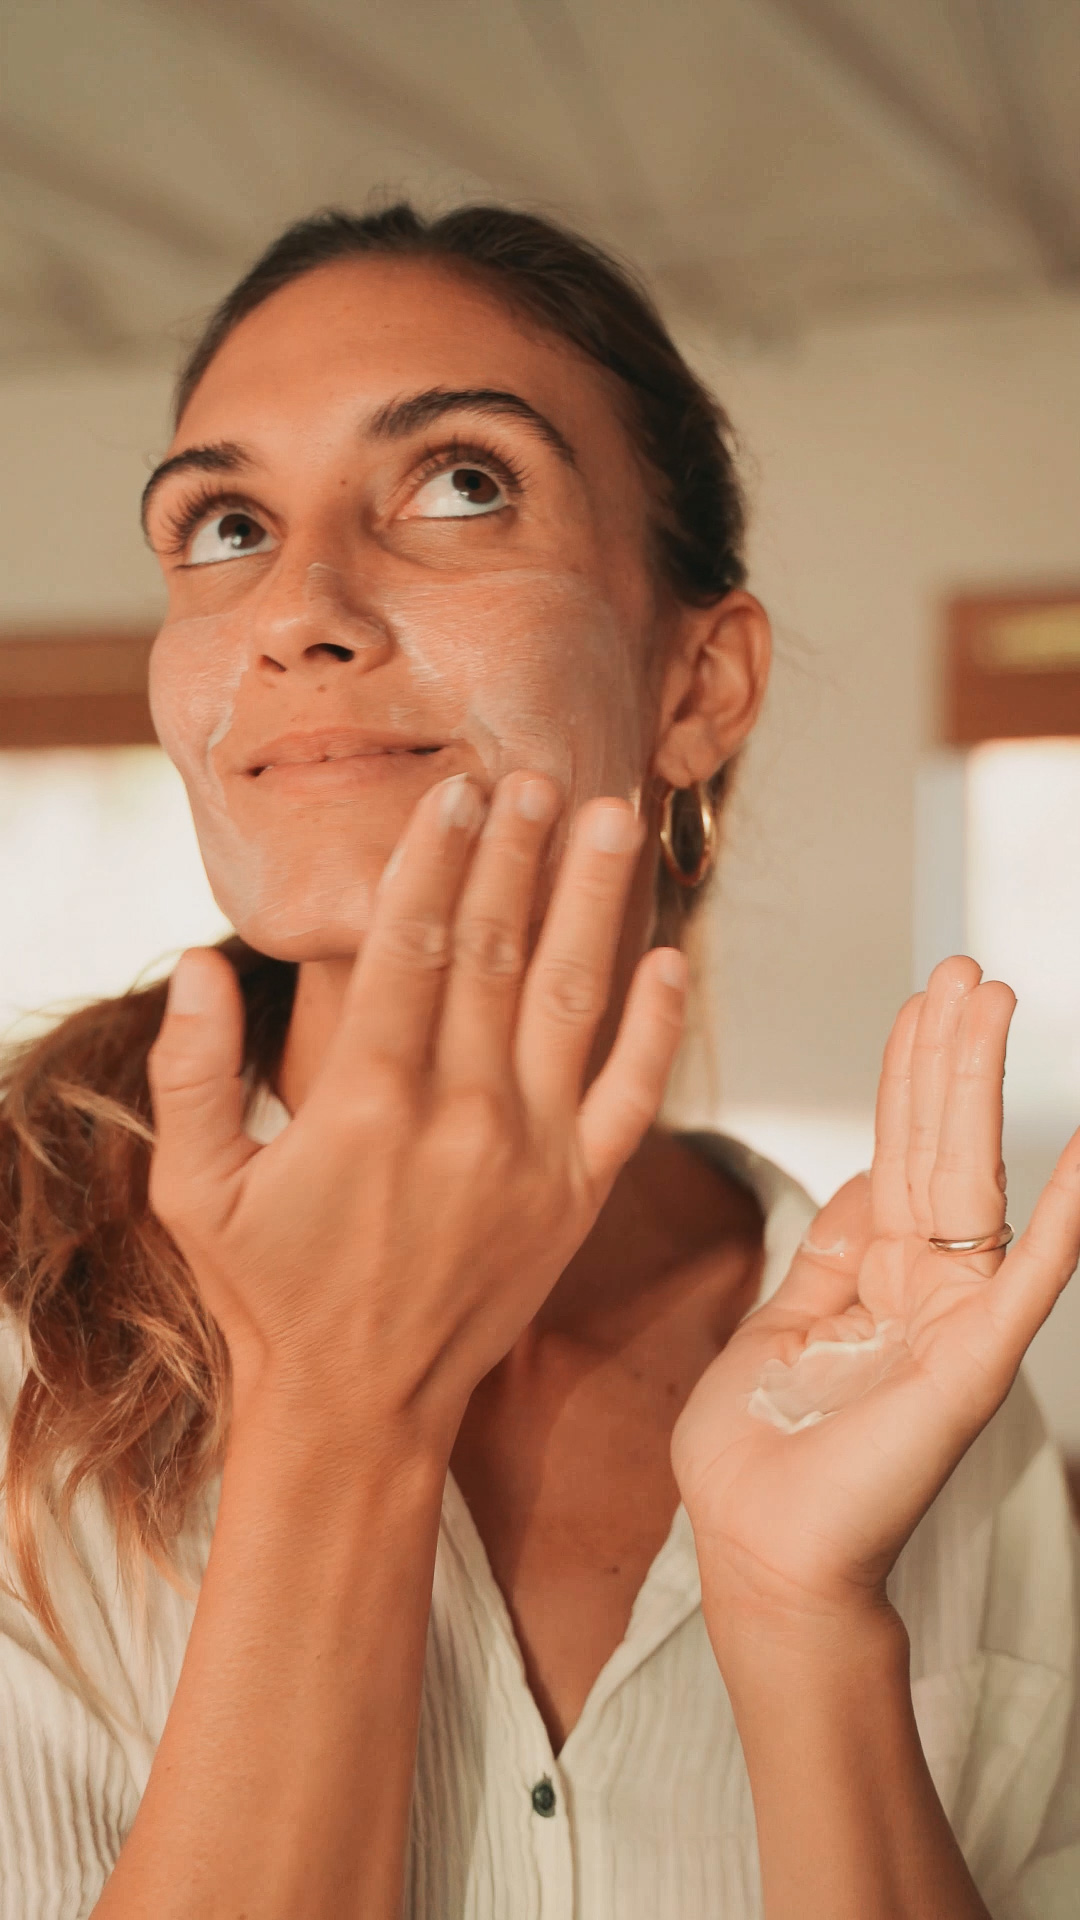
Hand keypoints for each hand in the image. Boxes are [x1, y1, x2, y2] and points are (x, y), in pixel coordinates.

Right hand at [147, 771, 686, 1448]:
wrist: (358, 1404)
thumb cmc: (268, 1290)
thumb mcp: (193, 1189)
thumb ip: (189, 1073)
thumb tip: (203, 962)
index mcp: (365, 1101)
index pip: (408, 946)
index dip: (434, 860)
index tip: (455, 794)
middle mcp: (458, 1114)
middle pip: (494, 950)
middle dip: (517, 853)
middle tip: (537, 773)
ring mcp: (530, 1153)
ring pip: (572, 999)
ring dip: (595, 901)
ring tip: (613, 819)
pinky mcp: (578, 1193)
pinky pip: (630, 1094)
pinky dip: (656, 1026)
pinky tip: (672, 958)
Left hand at [672, 955, 1079, 1638]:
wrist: (756, 1552)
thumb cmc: (755, 1460)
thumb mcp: (776, 1328)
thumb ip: (825, 1257)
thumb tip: (860, 1187)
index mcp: (870, 1278)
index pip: (897, 1154)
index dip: (907, 1077)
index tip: (920, 1005)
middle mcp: (920, 1288)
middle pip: (937, 1146)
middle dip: (946, 1054)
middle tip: (964, 971)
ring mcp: (950, 1318)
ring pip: (972, 1178)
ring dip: (980, 1087)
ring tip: (992, 1001)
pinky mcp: (969, 1361)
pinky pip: (1026, 1275)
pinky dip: (1066, 1213)